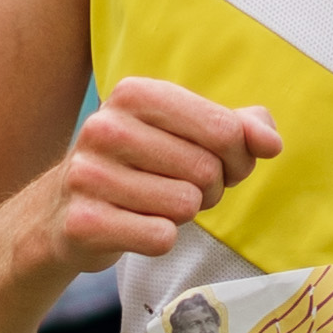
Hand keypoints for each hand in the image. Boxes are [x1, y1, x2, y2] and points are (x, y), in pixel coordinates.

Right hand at [49, 78, 279, 267]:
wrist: (62, 215)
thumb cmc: (140, 168)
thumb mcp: (185, 135)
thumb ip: (239, 128)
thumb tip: (270, 142)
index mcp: (135, 94)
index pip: (224, 129)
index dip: (239, 157)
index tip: (225, 165)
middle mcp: (105, 127)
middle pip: (207, 170)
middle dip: (208, 189)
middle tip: (180, 190)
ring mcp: (88, 175)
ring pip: (184, 206)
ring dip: (181, 215)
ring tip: (152, 206)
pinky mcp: (82, 222)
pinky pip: (160, 237)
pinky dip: (158, 239)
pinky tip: (133, 227)